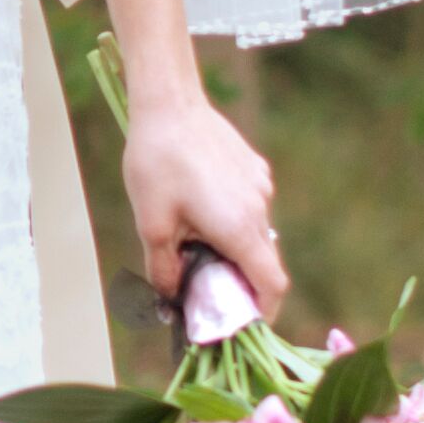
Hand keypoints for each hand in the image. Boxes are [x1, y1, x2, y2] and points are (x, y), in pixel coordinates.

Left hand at [121, 89, 287, 317]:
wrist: (169, 102)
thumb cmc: (157, 162)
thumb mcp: (151, 223)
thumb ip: (165, 268)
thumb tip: (172, 297)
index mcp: (239, 228)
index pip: (271, 285)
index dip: (262, 311)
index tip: (241, 320)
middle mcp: (259, 209)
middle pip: (264, 262)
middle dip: (240, 281)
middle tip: (206, 285)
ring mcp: (260, 186)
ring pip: (256, 232)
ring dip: (234, 246)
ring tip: (195, 239)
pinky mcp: (254, 168)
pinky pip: (250, 205)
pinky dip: (232, 218)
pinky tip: (199, 203)